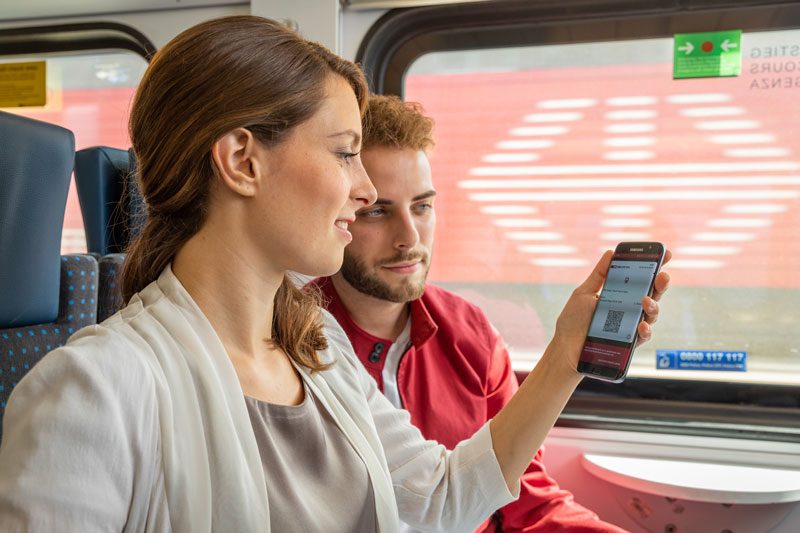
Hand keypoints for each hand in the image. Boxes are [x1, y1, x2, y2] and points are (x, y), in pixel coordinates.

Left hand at [549, 249, 671, 373]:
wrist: (565, 347)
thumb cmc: (573, 321)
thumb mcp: (584, 293)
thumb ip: (599, 275)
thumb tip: (611, 252)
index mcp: (620, 295)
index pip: (642, 279)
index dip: (655, 267)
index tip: (666, 254)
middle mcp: (629, 309)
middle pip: (652, 294)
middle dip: (661, 284)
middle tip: (663, 276)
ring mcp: (630, 326)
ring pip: (651, 314)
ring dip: (653, 306)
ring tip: (645, 300)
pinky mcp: (628, 343)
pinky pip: (643, 336)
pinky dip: (645, 330)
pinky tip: (641, 325)